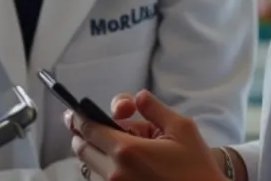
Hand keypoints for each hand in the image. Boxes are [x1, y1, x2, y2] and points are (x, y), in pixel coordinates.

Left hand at [66, 90, 231, 180]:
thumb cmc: (196, 166)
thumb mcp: (181, 129)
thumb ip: (154, 109)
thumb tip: (136, 97)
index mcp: (127, 151)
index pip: (87, 129)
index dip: (78, 118)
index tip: (74, 112)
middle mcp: (115, 173)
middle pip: (81, 149)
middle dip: (85, 135)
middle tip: (97, 128)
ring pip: (89, 167)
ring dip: (96, 154)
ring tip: (119, 148)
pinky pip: (101, 180)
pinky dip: (105, 169)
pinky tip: (126, 165)